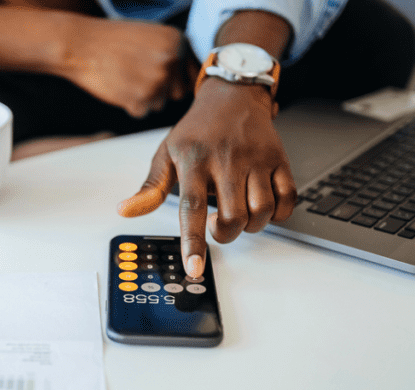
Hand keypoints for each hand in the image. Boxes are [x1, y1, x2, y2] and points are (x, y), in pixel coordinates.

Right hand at [59, 18, 195, 117]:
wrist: (80, 45)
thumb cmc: (113, 40)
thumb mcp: (151, 36)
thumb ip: (174, 54)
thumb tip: (192, 81)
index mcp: (178, 41)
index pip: (192, 73)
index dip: (176, 78)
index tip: (162, 78)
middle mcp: (172, 61)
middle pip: (178, 92)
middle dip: (162, 90)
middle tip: (138, 76)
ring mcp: (157, 82)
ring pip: (160, 104)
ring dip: (145, 97)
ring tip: (125, 77)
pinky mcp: (140, 100)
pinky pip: (142, 112)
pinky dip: (130, 104)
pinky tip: (118, 86)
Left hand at [117, 79, 295, 276]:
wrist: (233, 96)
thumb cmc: (197, 130)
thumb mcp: (166, 153)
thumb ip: (150, 187)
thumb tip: (126, 211)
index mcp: (195, 160)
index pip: (192, 208)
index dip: (193, 241)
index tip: (194, 268)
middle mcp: (227, 160)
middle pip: (233, 216)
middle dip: (225, 234)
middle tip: (217, 225)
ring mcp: (256, 159)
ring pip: (262, 211)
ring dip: (252, 226)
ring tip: (239, 215)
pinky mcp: (279, 159)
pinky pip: (288, 199)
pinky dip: (278, 213)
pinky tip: (263, 207)